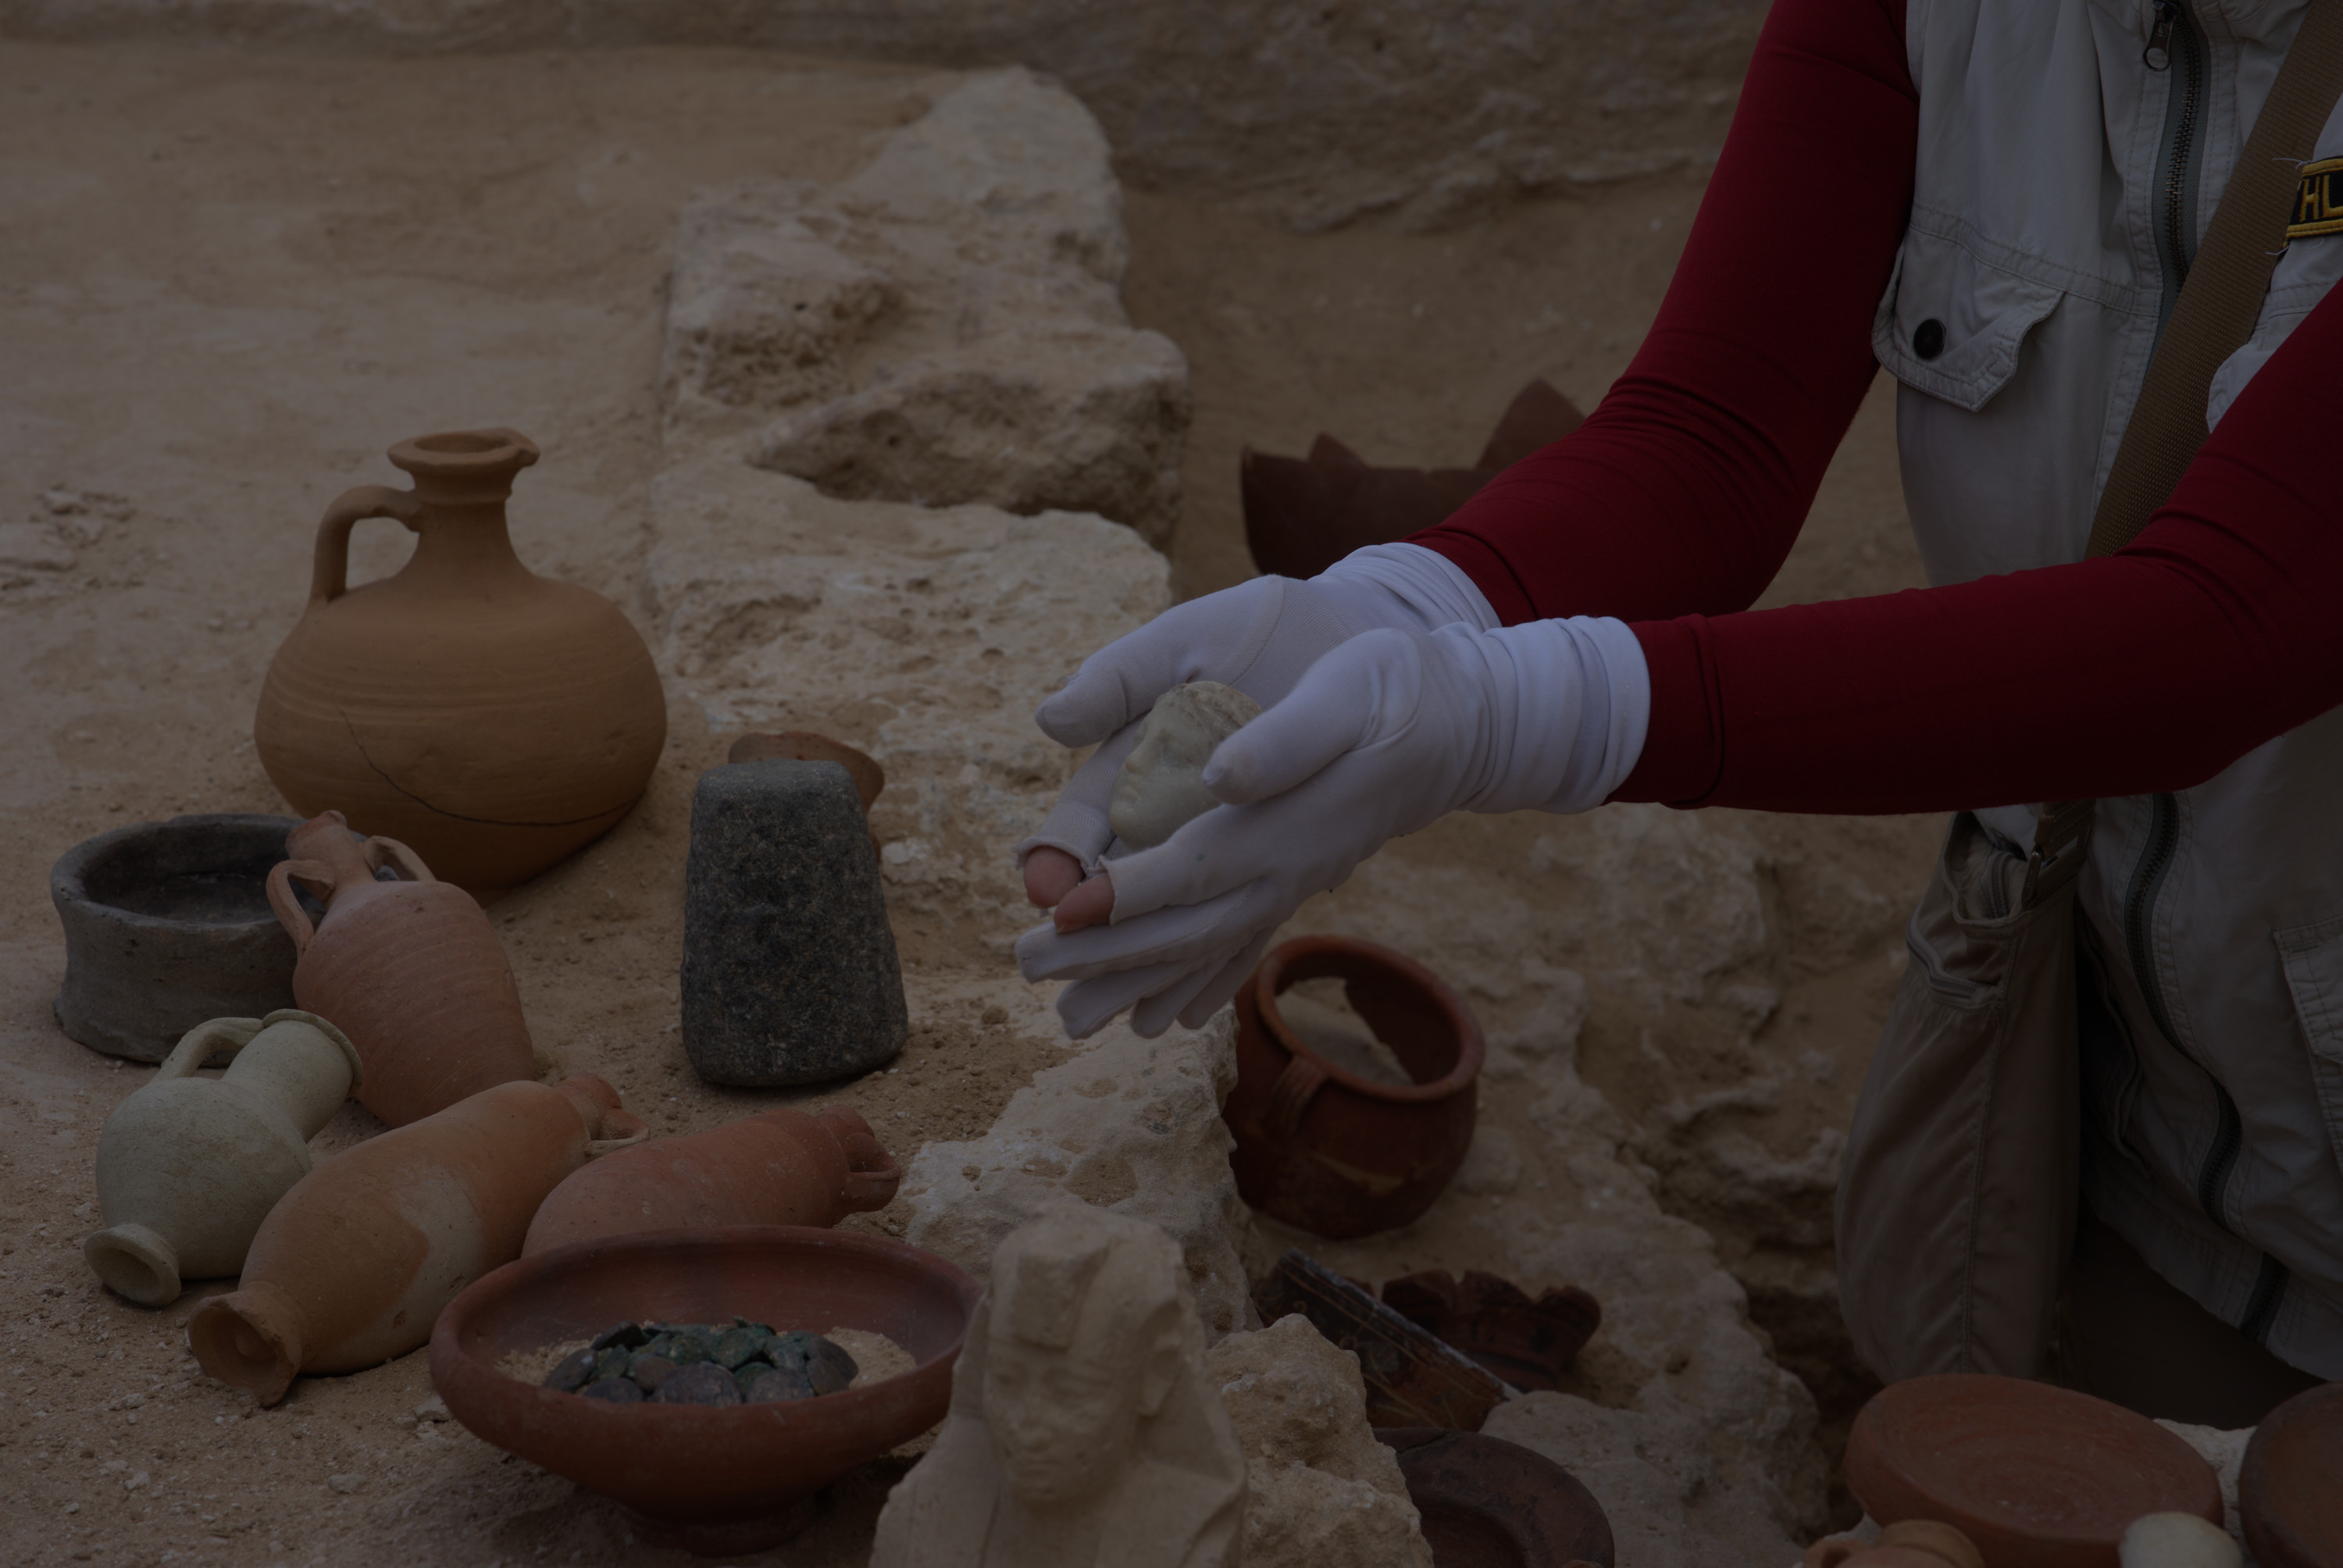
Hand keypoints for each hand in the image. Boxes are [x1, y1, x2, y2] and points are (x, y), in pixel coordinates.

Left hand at [1017, 614, 1650, 1037]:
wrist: (1462, 722)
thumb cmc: (1393, 689)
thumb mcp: (1343, 692)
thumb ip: (1286, 739)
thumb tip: (1222, 776)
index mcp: (1279, 822)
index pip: (1188, 870)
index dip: (1122, 896)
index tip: (1059, 913)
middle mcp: (1283, 870)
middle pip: (1183, 928)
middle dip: (1103, 954)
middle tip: (1025, 967)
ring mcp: (1292, 886)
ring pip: (1205, 949)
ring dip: (1136, 984)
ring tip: (1069, 1017)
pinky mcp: (1296, 883)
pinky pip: (1238, 949)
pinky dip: (1196, 987)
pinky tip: (1159, 1019)